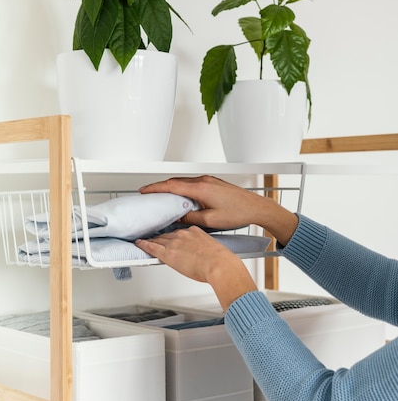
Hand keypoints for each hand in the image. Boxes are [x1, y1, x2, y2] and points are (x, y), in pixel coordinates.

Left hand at [135, 226, 257, 310]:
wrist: (219, 265)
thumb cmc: (220, 261)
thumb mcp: (213, 250)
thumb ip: (205, 250)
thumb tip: (204, 256)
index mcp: (195, 231)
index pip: (180, 232)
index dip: (173, 236)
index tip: (172, 239)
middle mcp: (184, 234)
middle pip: (168, 234)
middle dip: (161, 237)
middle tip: (154, 238)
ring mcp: (175, 242)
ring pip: (159, 240)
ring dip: (152, 240)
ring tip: (145, 241)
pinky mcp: (168, 253)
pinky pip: (152, 247)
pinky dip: (144, 244)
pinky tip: (139, 243)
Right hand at [139, 175, 297, 245]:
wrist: (256, 207)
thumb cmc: (238, 213)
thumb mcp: (210, 220)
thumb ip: (190, 217)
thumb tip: (178, 217)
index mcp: (200, 188)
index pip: (171, 185)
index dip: (155, 187)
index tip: (144, 190)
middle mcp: (204, 181)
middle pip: (175, 181)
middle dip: (160, 187)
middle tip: (148, 194)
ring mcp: (209, 180)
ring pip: (184, 182)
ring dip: (171, 187)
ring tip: (161, 197)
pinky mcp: (213, 183)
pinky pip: (192, 184)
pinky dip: (182, 188)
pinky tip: (180, 197)